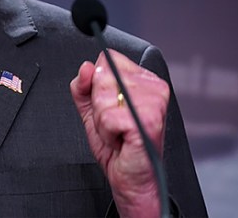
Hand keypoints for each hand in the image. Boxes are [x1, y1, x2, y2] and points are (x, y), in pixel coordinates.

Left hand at [70, 50, 168, 217]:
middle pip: (103, 75)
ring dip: (102, 120)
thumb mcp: (92, 110)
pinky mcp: (149, 120)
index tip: (111, 106)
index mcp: (144, 80)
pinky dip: (106, 132)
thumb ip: (83, 86)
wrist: (130, 178)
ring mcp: (154, 103)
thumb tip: (86, 67)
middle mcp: (154, 87)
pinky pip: (108, 117)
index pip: (108, 59)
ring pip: (103, 96)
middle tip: (114, 123)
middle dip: (99, 105)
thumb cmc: (118, 146)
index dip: (98, 84)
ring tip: (118, 132)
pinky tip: (120, 140)